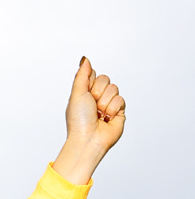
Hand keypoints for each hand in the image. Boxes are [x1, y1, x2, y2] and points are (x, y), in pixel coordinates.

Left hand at [52, 57, 124, 183]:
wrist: (88, 138)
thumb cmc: (79, 120)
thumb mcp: (77, 93)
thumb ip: (82, 75)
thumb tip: (85, 59)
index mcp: (85, 92)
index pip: (94, 75)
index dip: (90, 82)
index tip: (85, 93)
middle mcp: (97, 97)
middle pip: (106, 79)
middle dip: (98, 92)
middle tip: (92, 105)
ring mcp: (109, 104)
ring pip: (114, 88)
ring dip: (104, 102)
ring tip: (98, 114)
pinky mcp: (119, 111)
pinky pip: (120, 99)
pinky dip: (112, 109)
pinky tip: (106, 118)